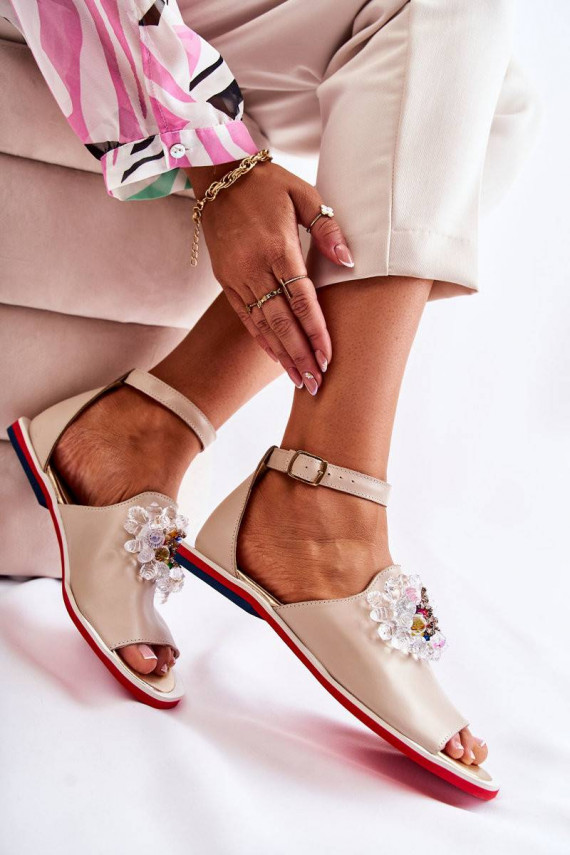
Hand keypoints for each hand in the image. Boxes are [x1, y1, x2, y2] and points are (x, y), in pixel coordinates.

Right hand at [185, 160, 353, 393]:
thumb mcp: (303, 193)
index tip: (328, 357)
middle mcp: (254, 268)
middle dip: (300, 355)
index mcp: (277, 247)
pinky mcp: (226, 281)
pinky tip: (277, 358)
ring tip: (300, 381)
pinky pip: (246, 317)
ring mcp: (237, 277)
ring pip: (262, 325)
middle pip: (280, 321)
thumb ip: (328, 228)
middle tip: (316, 384)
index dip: (315, 331)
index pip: (301, 299)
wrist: (217, 175)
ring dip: (282, 355)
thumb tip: (349, 261)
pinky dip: (262, 340)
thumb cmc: (267, 183)